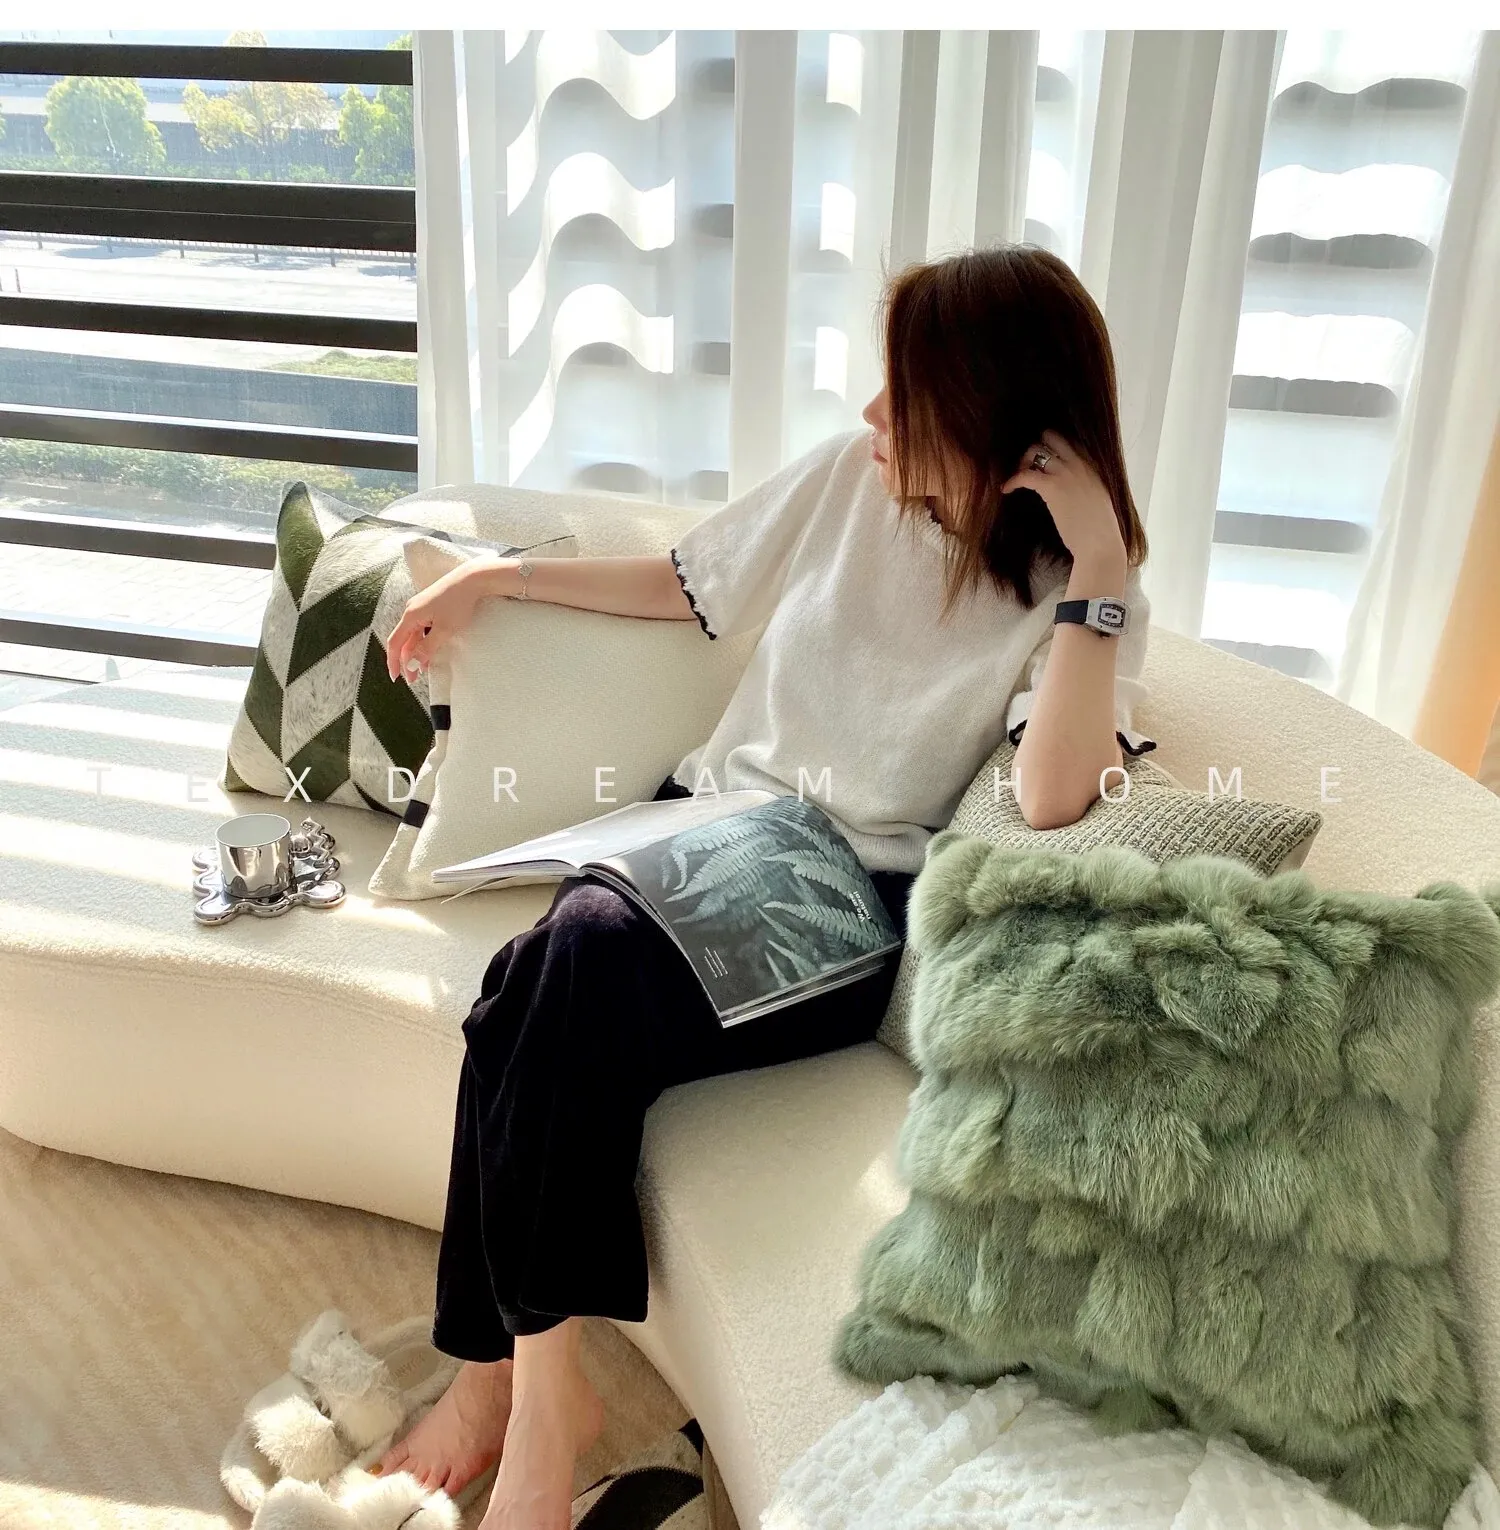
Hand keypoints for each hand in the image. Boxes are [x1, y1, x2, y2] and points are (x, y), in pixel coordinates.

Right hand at [383, 563, 497, 682]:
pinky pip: (422, 628)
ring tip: (423, 669)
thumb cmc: (458, 603)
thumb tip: (412, 664)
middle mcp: (412, 611)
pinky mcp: (430, 607)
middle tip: (413, 679)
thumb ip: (427, 648)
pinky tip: (430, 651)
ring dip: (417, 652)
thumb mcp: (444, 630)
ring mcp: (421, 608)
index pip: (395, 643)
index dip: (393, 661)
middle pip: (404, 640)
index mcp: (411, 616)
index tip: (395, 677)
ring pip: (414, 635)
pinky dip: (424, 642)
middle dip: (407, 661)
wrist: (472, 579)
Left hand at [1001, 429, 1124, 564]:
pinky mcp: (1052, 487)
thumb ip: (1086, 486)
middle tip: (1027, 467)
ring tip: (1018, 479)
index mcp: (1092, 465)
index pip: (1068, 441)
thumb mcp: (1098, 498)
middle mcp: (1079, 463)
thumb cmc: (1099, 529)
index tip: (1041, 461)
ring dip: (1022, 462)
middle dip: (1035, 448)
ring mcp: (1066, 473)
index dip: (1051, 447)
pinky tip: (1006, 489)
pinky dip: (1012, 480)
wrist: (1101, 543)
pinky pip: (1025, 475)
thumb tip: (1071, 490)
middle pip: (1051, 437)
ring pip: (1036, 450)